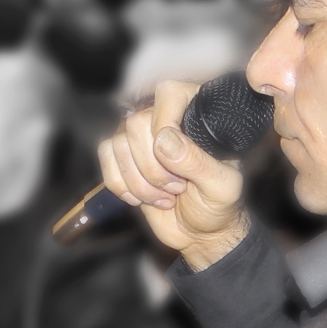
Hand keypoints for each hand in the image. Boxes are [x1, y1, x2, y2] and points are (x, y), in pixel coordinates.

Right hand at [99, 79, 249, 269]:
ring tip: (165, 196)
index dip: (166, 128)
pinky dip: (121, 185)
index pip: (168, 94)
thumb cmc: (218, 206)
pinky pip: (105, 157)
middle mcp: (166, 119)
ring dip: (140, 181)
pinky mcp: (123, 158)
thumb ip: (197, 162)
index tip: (179, 165)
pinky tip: (143, 198)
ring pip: (118, 143)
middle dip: (154, 166)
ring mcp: (142, 138)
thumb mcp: (221, 187)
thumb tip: (164, 139)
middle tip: (178, 187)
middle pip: (136, 123)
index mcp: (198, 114)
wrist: (200, 233)